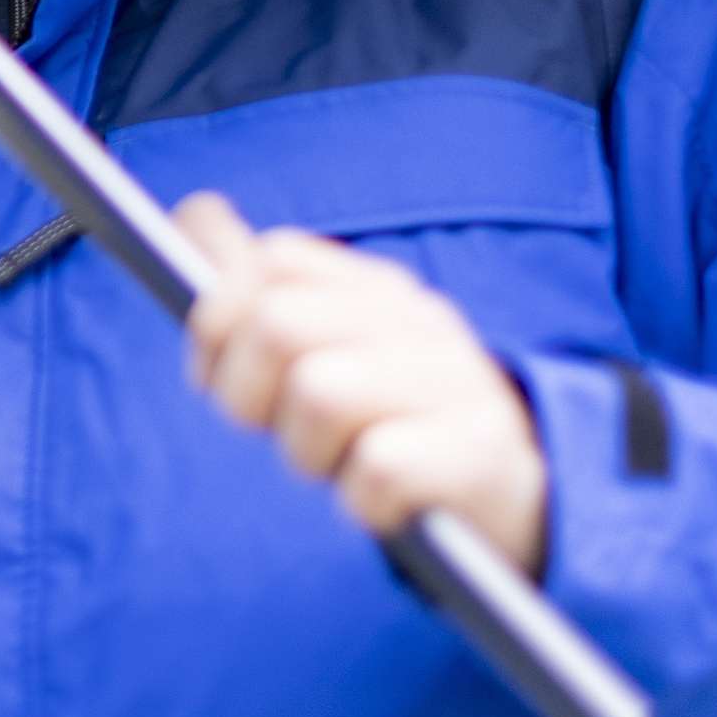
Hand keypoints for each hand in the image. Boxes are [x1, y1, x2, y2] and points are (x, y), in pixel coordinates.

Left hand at [175, 191, 548, 578]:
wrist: (522, 497)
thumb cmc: (396, 419)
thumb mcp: (332, 343)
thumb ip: (259, 282)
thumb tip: (194, 213)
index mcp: (376, 288)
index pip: (269, 262)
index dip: (218, 323)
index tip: (218, 375)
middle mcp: (419, 319)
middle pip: (277, 325)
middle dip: (247, 393)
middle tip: (276, 431)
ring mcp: (455, 380)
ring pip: (319, 393)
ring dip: (306, 450)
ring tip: (337, 467)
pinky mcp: (481, 453)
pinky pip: (379, 468)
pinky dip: (362, 500)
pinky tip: (384, 504)